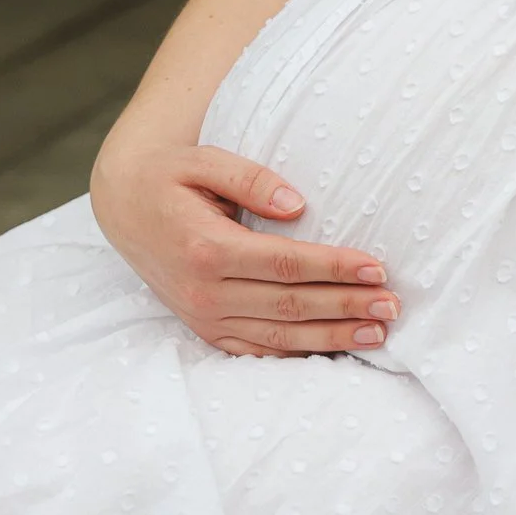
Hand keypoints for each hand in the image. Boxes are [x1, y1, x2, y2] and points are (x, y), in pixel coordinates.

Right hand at [89, 127, 397, 358]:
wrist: (123, 208)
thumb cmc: (169, 178)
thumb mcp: (202, 160)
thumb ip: (249, 177)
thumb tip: (297, 204)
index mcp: (207, 248)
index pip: (286, 264)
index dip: (334, 268)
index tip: (376, 267)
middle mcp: (205, 291)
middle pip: (290, 304)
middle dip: (345, 306)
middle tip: (392, 305)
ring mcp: (204, 317)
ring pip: (279, 335)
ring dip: (332, 337)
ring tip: (378, 334)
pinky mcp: (206, 331)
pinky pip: (257, 351)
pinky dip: (298, 354)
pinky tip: (334, 352)